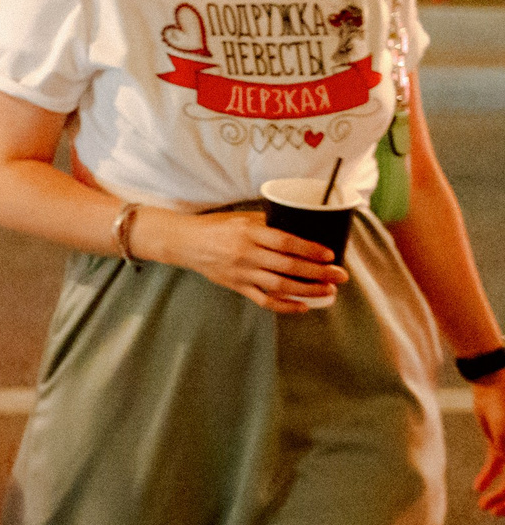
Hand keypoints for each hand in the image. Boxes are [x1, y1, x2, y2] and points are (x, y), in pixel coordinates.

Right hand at [141, 208, 342, 313]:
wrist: (185, 242)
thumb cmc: (215, 227)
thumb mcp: (241, 218)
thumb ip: (268, 223)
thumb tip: (300, 228)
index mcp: (248, 232)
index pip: (286, 242)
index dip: (310, 249)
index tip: (330, 254)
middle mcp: (246, 253)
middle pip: (288, 266)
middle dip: (318, 273)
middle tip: (340, 276)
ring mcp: (241, 272)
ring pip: (280, 286)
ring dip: (308, 290)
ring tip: (328, 291)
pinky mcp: (236, 286)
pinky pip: (263, 300)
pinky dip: (285, 306)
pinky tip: (303, 307)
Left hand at [470, 376, 504, 517]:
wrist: (495, 380)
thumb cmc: (504, 402)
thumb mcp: (504, 427)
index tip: (503, 509)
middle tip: (493, 513)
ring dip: (500, 494)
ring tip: (485, 507)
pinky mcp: (501, 444)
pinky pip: (496, 464)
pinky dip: (488, 475)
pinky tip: (479, 487)